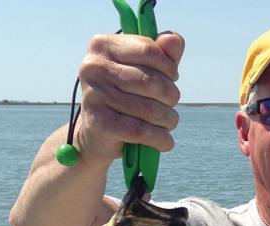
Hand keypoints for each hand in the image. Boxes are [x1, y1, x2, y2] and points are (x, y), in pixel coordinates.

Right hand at [75, 31, 184, 164]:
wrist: (96, 134)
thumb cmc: (124, 96)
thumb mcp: (141, 70)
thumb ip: (161, 54)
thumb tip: (175, 40)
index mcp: (103, 46)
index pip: (149, 50)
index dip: (169, 67)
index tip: (171, 78)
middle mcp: (94, 67)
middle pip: (152, 82)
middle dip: (171, 96)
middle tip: (170, 104)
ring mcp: (95, 96)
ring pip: (150, 109)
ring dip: (169, 120)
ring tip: (168, 122)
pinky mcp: (100, 124)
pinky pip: (141, 131)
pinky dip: (160, 139)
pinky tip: (165, 141)